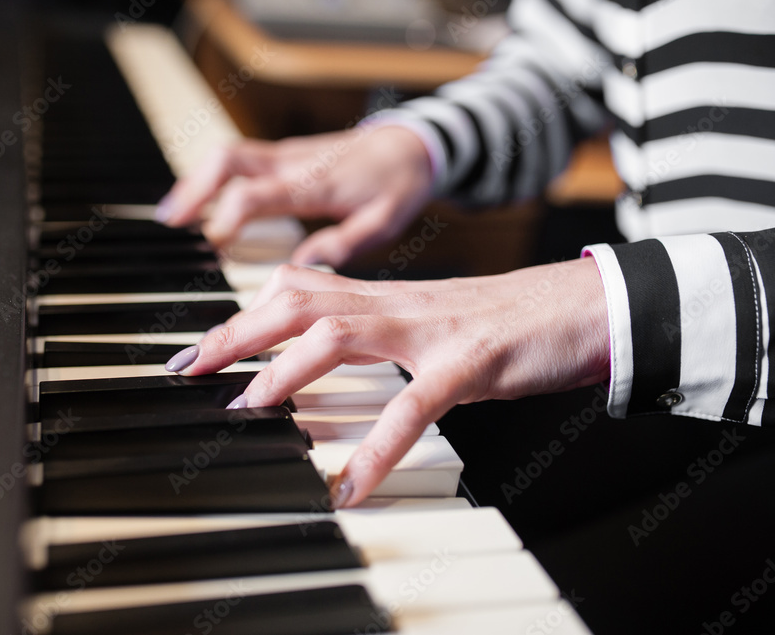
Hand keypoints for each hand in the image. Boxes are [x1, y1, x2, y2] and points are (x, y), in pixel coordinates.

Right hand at [155, 126, 433, 267]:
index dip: (228, 218)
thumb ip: (344, 242)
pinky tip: (202, 200)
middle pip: (228, 162)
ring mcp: (288, 154)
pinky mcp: (287, 153)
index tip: (212, 245)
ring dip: (196, 181)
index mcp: (315, 183)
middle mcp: (294, 162)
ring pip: (228, 155)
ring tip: (174, 215)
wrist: (413, 143)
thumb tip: (305, 263)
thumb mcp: (385, 221)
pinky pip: (240, 158)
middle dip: (193, 190)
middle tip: (171, 224)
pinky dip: (213, 177)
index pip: (256, 194)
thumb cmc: (399, 183)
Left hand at [169, 260, 610, 506]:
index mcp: (384, 297)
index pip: (296, 291)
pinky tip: (353, 486)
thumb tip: (324, 348)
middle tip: (191, 368)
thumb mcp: (426, 321)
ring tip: (248, 408)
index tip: (199, 348)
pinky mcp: (470, 362)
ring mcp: (431, 330)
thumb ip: (376, 330)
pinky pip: (414, 406)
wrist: (587, 305)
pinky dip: (379, 447)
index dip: (241, 316)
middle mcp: (396, 304)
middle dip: (237, 333)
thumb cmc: (507, 320)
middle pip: (297, 302)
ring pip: (339, 336)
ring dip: (285, 373)